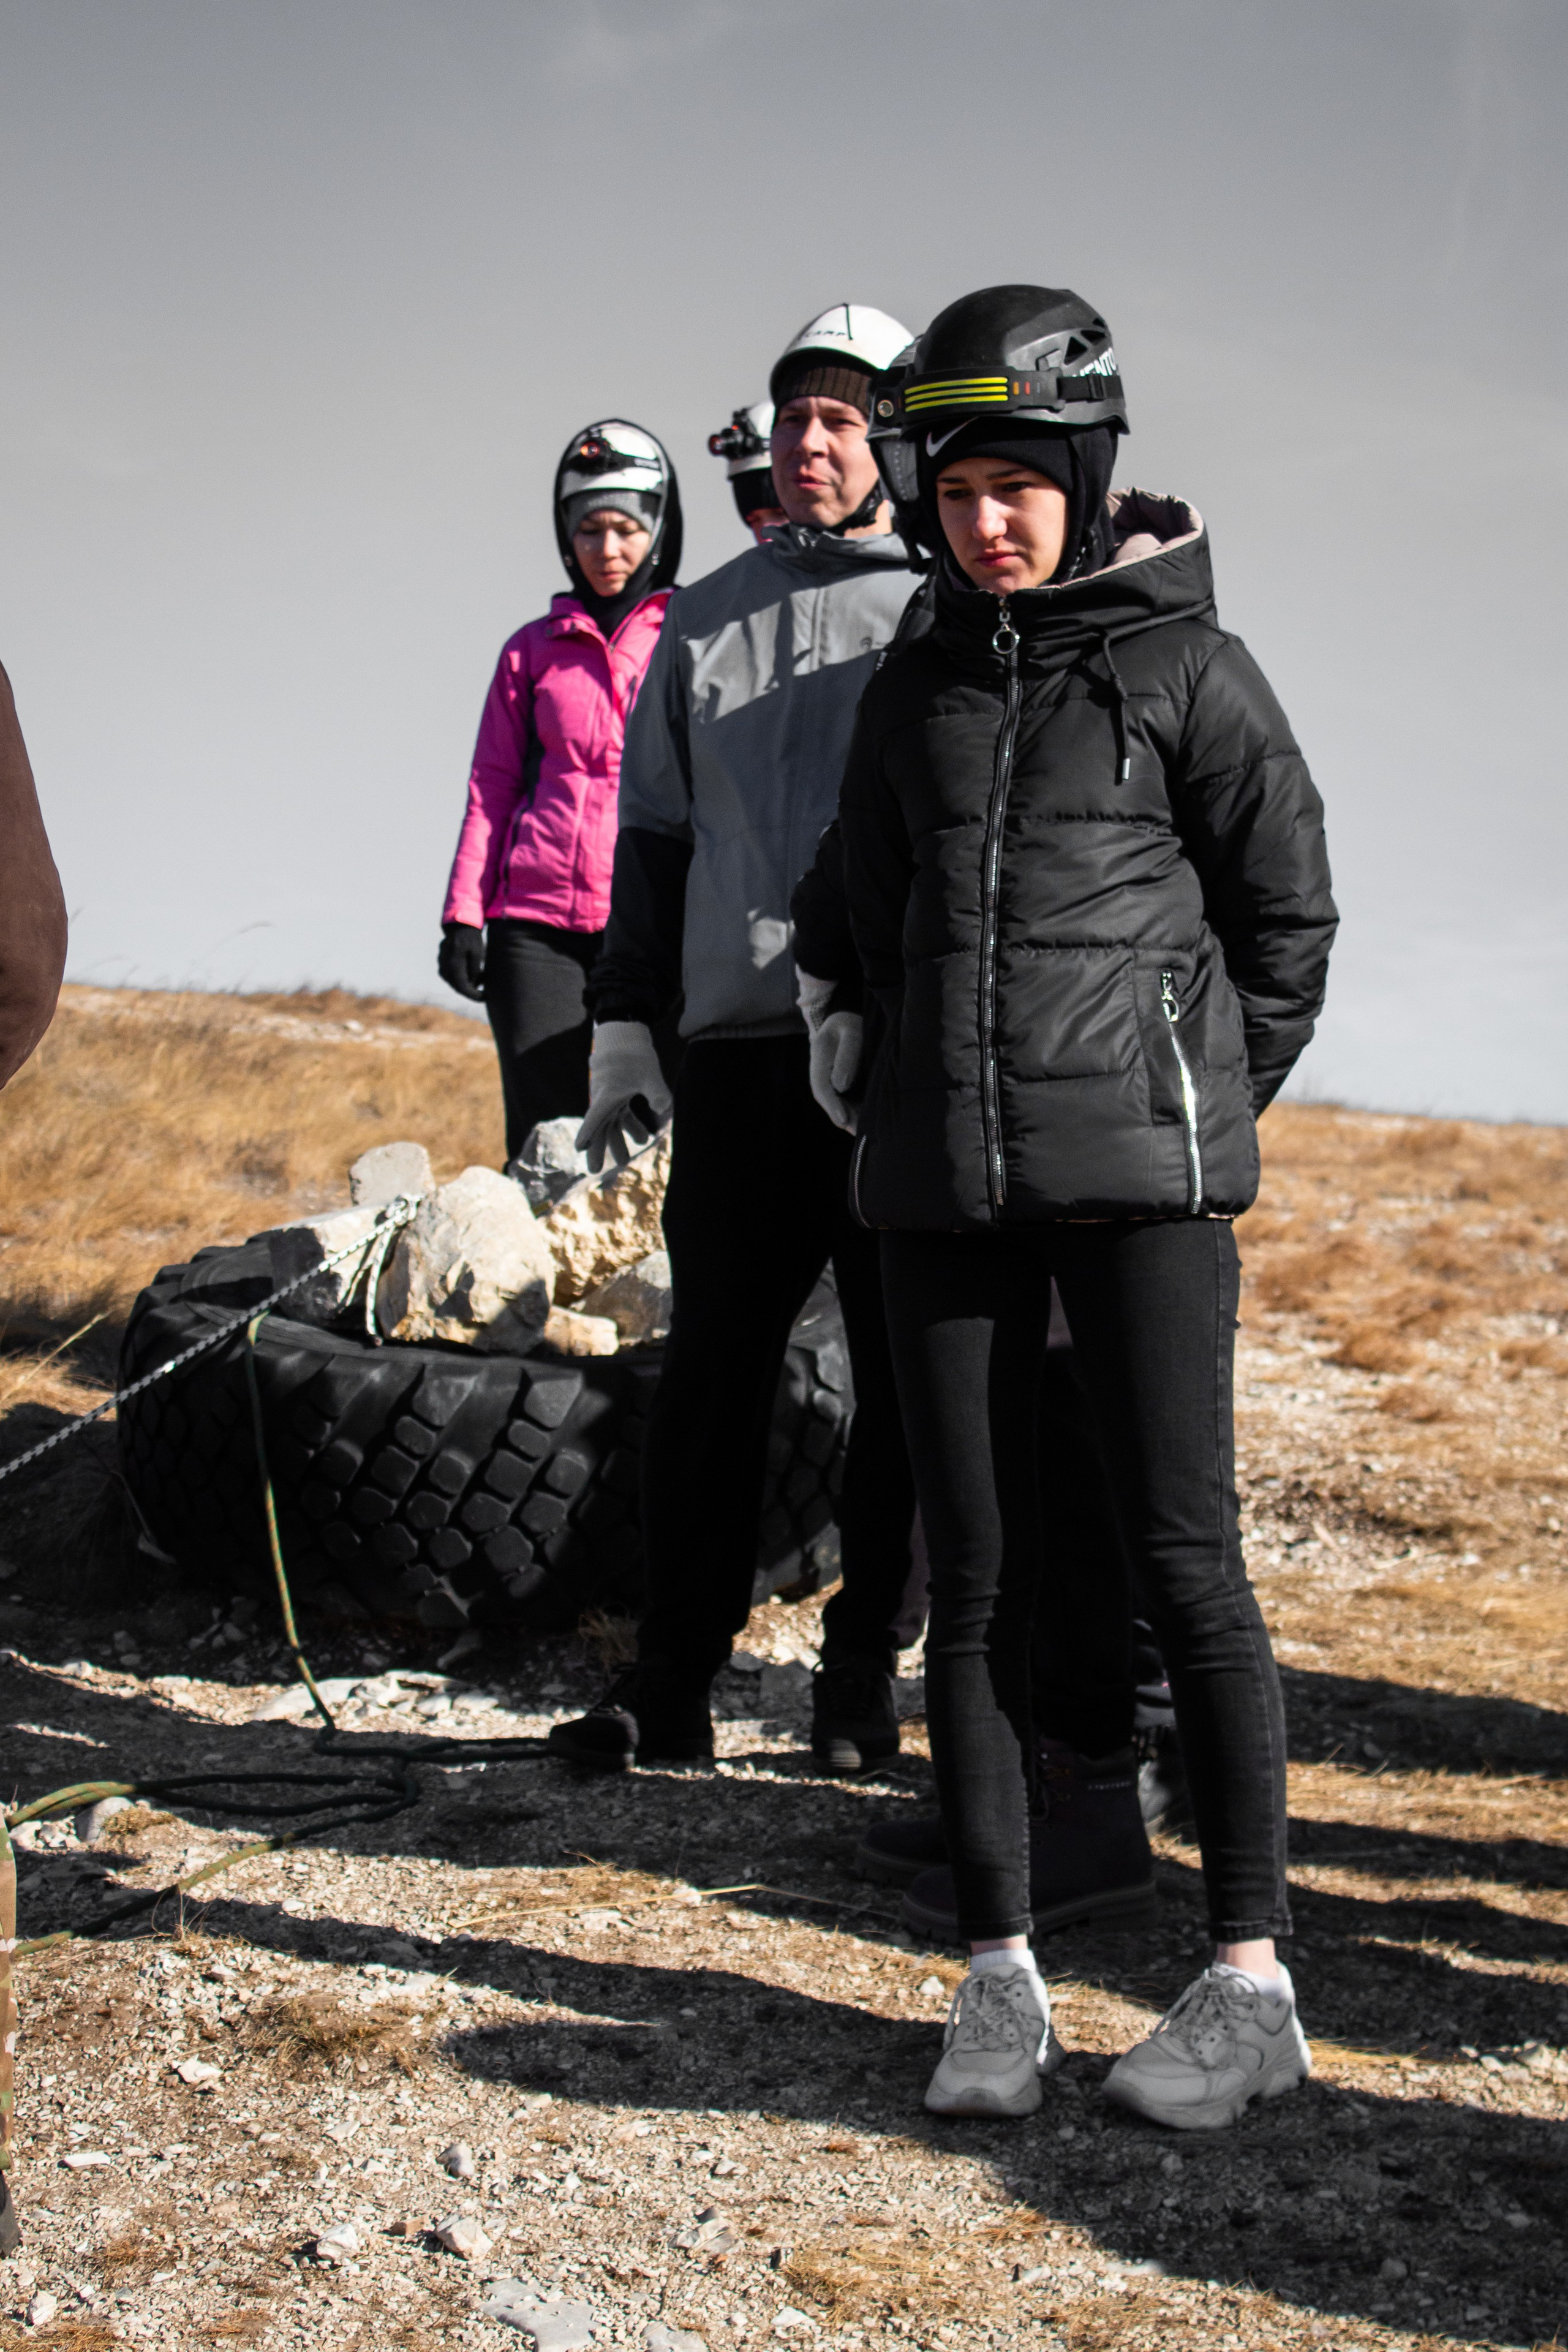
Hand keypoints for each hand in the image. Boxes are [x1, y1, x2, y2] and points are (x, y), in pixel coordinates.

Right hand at [438, 923, 485, 1001]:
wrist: (459, 925)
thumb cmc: (470, 937)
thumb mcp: (477, 952)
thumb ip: (474, 969)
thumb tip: (473, 984)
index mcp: (453, 964)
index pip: (462, 987)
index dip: (473, 996)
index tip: (484, 998)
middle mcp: (445, 967)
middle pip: (458, 987)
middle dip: (472, 990)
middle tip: (486, 988)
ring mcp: (442, 965)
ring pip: (455, 982)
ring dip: (468, 983)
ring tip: (483, 976)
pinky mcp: (443, 964)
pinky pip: (453, 976)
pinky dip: (463, 977)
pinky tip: (475, 972)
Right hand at [575, 1021, 672, 1172]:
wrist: (625, 1036)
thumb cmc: (633, 1053)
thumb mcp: (648, 1072)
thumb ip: (656, 1091)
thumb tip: (664, 1108)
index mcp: (607, 1095)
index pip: (594, 1118)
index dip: (587, 1133)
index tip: (579, 1148)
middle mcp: (604, 1099)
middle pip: (599, 1128)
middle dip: (598, 1149)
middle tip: (595, 1172)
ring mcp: (610, 1098)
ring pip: (610, 1124)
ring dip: (617, 1141)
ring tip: (625, 1162)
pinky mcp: (618, 1095)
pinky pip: (620, 1116)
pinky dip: (629, 1127)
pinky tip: (644, 1138)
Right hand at [809, 1010, 862, 1132]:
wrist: (847, 1015)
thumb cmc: (852, 1022)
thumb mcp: (853, 1034)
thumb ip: (847, 1057)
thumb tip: (841, 1085)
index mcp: (819, 1055)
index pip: (821, 1086)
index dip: (832, 1105)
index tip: (843, 1121)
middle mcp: (820, 1068)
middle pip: (826, 1097)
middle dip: (840, 1116)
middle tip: (857, 1132)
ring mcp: (826, 1074)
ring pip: (834, 1099)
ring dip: (847, 1115)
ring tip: (863, 1131)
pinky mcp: (836, 1078)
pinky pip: (841, 1095)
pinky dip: (851, 1108)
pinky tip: (864, 1118)